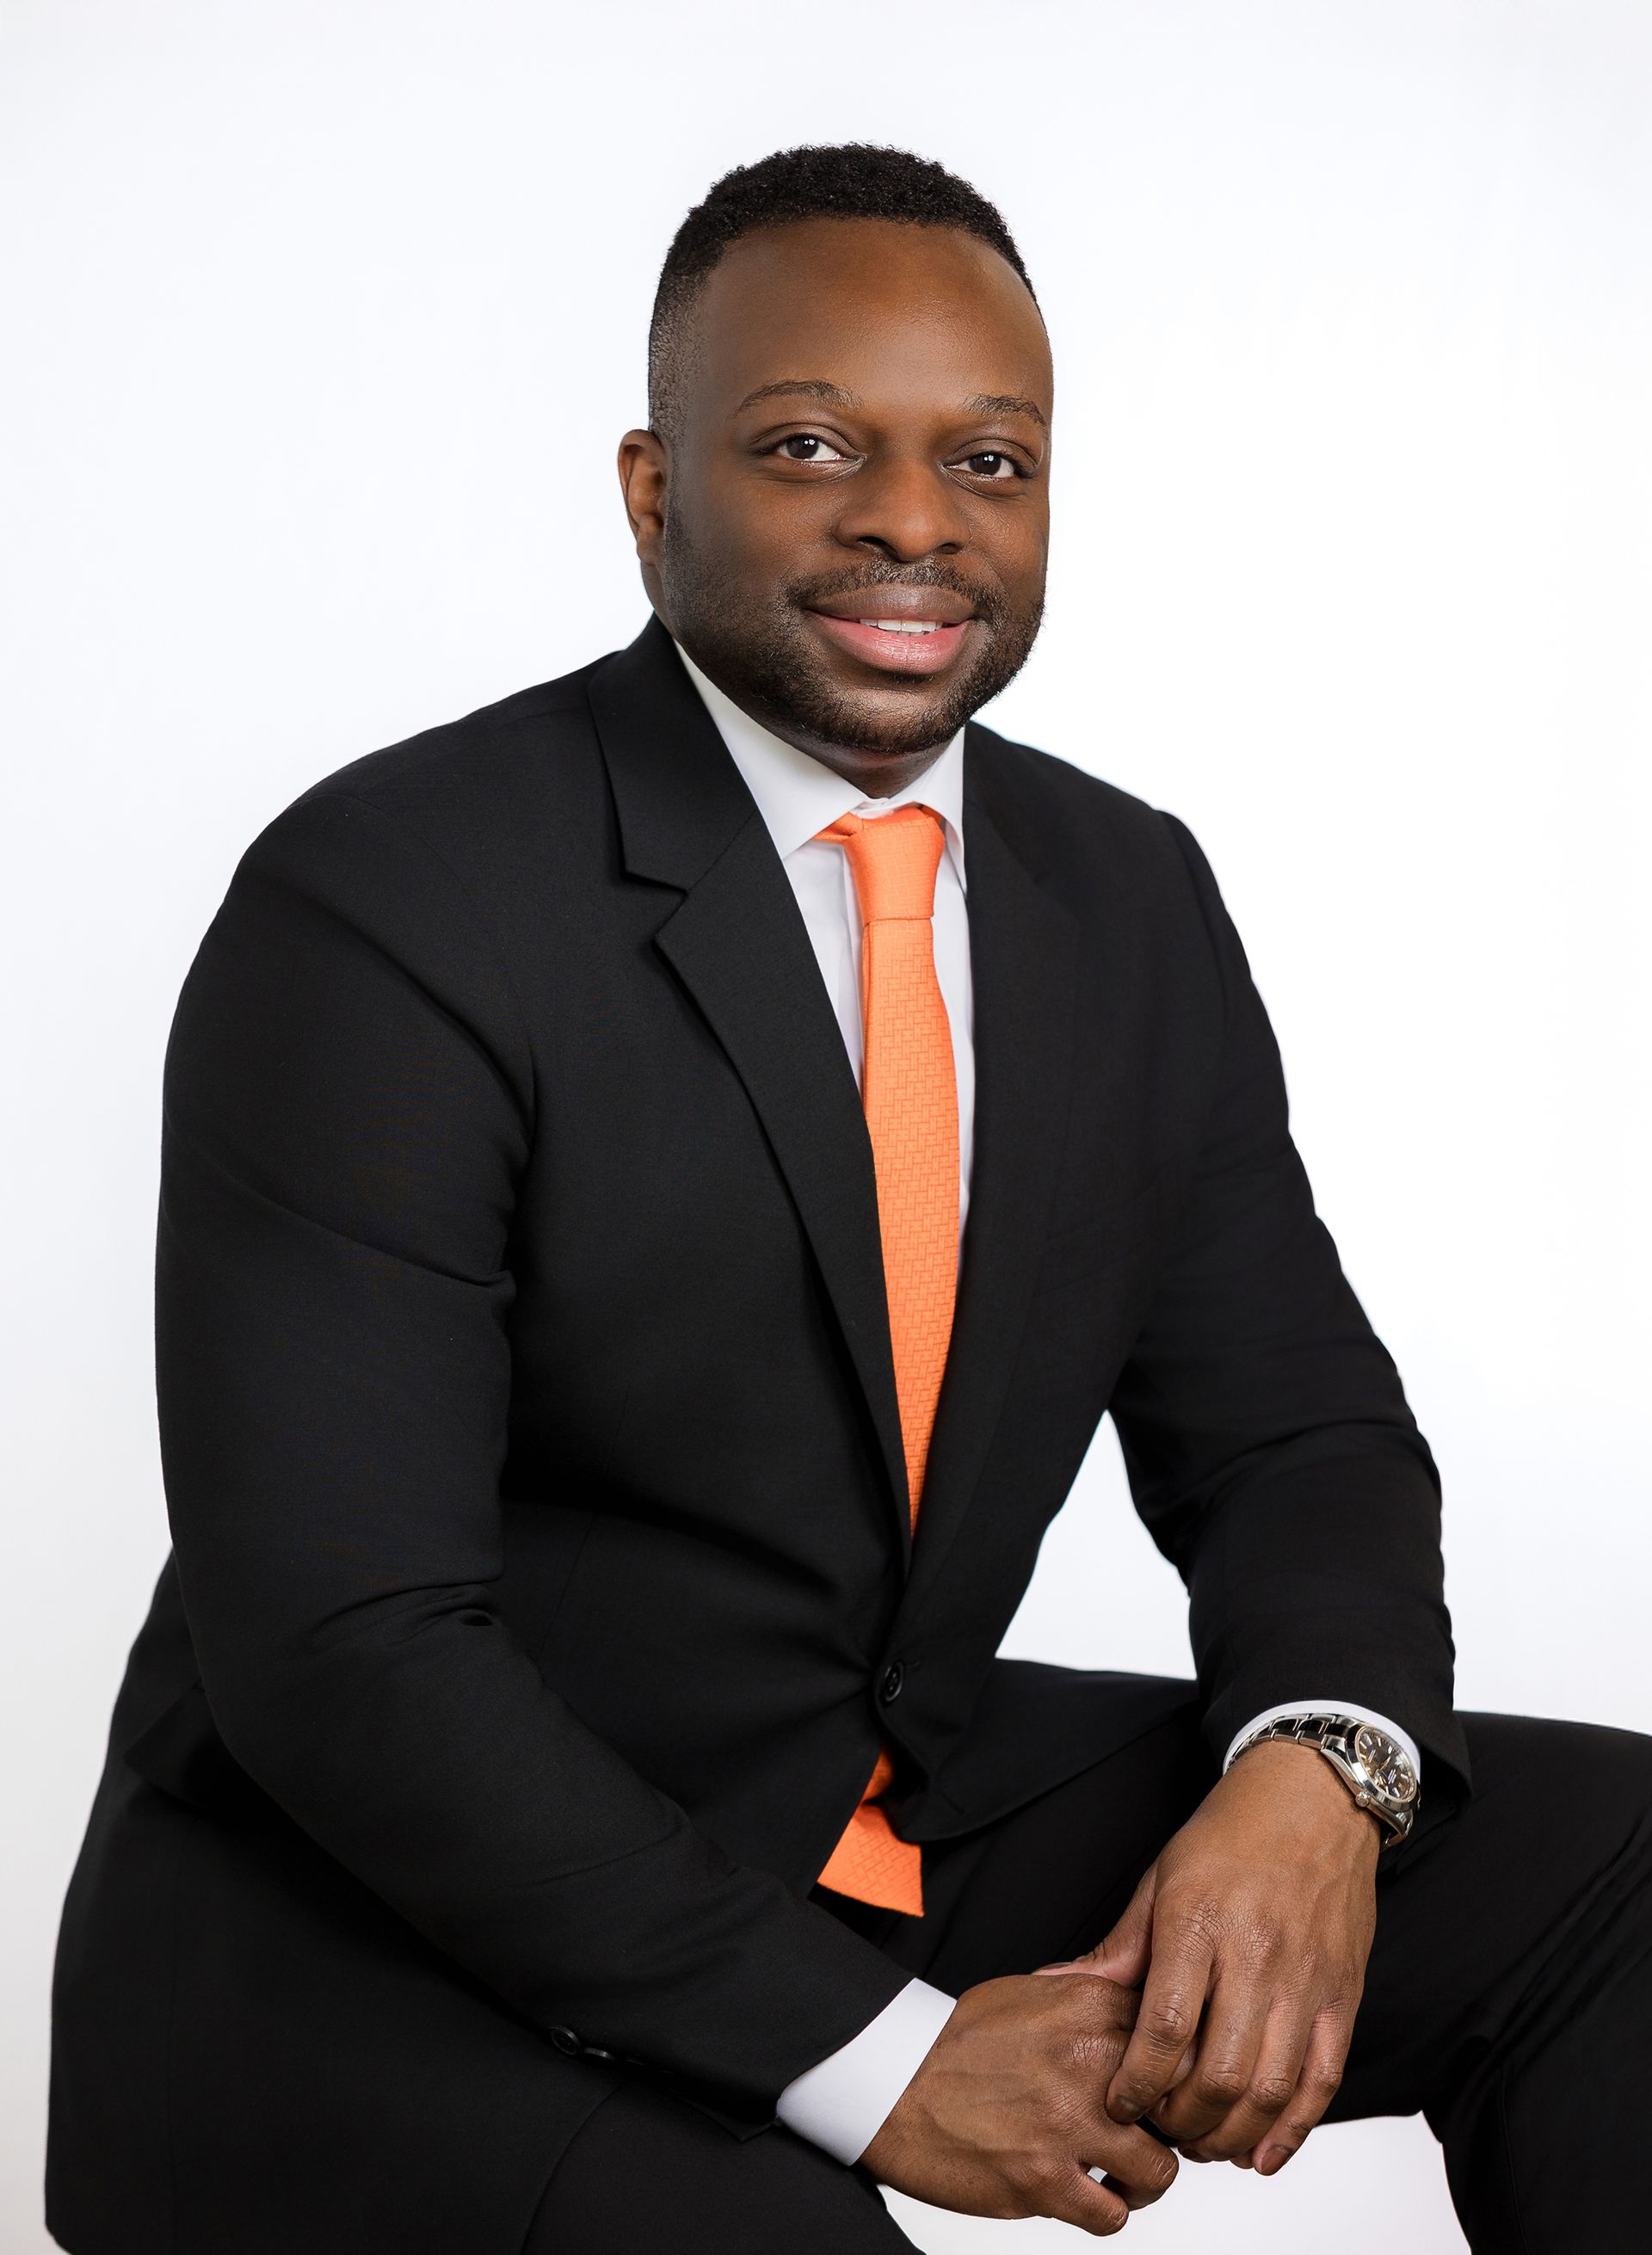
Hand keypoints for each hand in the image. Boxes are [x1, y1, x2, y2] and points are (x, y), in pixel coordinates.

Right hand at [861, 1972, 1178, 2235]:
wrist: (892, 2085)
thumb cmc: (955, 2042)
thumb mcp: (1026, 1995)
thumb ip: (1086, 2007)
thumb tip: (1137, 2019)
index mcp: (1084, 2006)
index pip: (1175, 2038)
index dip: (1178, 2071)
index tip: (1166, 2089)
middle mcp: (1085, 2060)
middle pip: (1178, 2104)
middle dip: (1170, 2128)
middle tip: (1150, 2137)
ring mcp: (1067, 2123)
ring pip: (1159, 2171)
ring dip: (1142, 2180)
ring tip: (1118, 2175)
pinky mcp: (1043, 2181)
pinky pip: (1112, 2215)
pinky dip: (1104, 2212)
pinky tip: (1083, 2195)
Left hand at [1043, 1740, 1379, 2175]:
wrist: (1314, 1799)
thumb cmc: (1228, 1837)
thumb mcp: (1159, 1881)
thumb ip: (1116, 1949)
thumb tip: (1050, 1987)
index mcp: (1199, 1923)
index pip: (1165, 2027)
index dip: (1137, 2083)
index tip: (1116, 2104)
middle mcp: (1256, 1956)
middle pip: (1219, 2072)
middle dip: (1180, 2121)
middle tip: (1157, 2132)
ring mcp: (1306, 1980)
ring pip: (1271, 2088)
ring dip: (1230, 2135)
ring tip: (1200, 2143)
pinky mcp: (1344, 1995)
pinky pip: (1323, 2081)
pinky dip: (1292, 2130)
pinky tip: (1259, 2155)